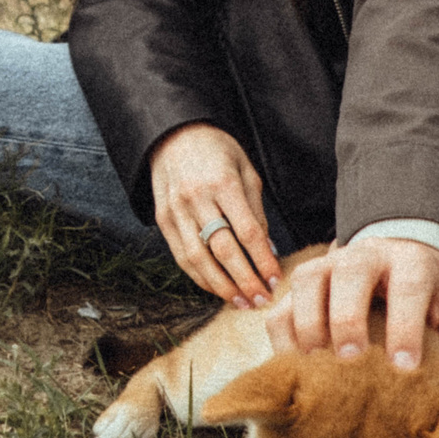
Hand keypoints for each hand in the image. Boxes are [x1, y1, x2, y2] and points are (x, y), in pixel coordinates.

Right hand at [148, 123, 283, 307]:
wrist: (175, 135)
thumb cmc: (217, 151)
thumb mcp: (246, 170)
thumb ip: (256, 210)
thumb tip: (266, 251)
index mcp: (223, 183)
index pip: (247, 232)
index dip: (263, 260)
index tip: (275, 279)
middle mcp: (196, 198)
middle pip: (223, 250)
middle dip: (245, 280)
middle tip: (261, 299)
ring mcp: (176, 211)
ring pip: (198, 259)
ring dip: (221, 286)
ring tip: (241, 302)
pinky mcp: (163, 220)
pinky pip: (181, 256)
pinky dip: (200, 277)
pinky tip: (217, 288)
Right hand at [265, 235, 438, 377]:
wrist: (403, 264)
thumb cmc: (434, 299)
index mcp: (413, 262)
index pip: (409, 285)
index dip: (405, 326)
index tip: (404, 367)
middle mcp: (368, 255)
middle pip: (350, 274)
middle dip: (348, 318)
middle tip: (351, 360)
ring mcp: (329, 265)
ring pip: (307, 282)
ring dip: (309, 326)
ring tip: (318, 368)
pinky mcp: (303, 285)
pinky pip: (280, 308)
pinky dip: (283, 340)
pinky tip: (295, 371)